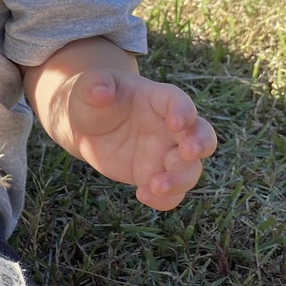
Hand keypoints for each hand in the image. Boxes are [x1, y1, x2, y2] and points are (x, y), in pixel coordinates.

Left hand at [63, 69, 215, 209]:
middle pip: (201, 135)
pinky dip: (164, 199)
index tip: (177, 123)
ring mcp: (165, 153)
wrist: (84, 126)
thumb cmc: (92, 99)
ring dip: (181, 180)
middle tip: (188, 153)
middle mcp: (170, 128)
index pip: (180, 103)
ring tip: (157, 186)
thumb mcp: (87, 86)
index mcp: (158, 99)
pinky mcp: (154, 175)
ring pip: (190, 169)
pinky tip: (144, 195)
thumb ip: (95, 85)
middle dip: (200, 144)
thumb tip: (101, 91)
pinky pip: (170, 193)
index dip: (184, 111)